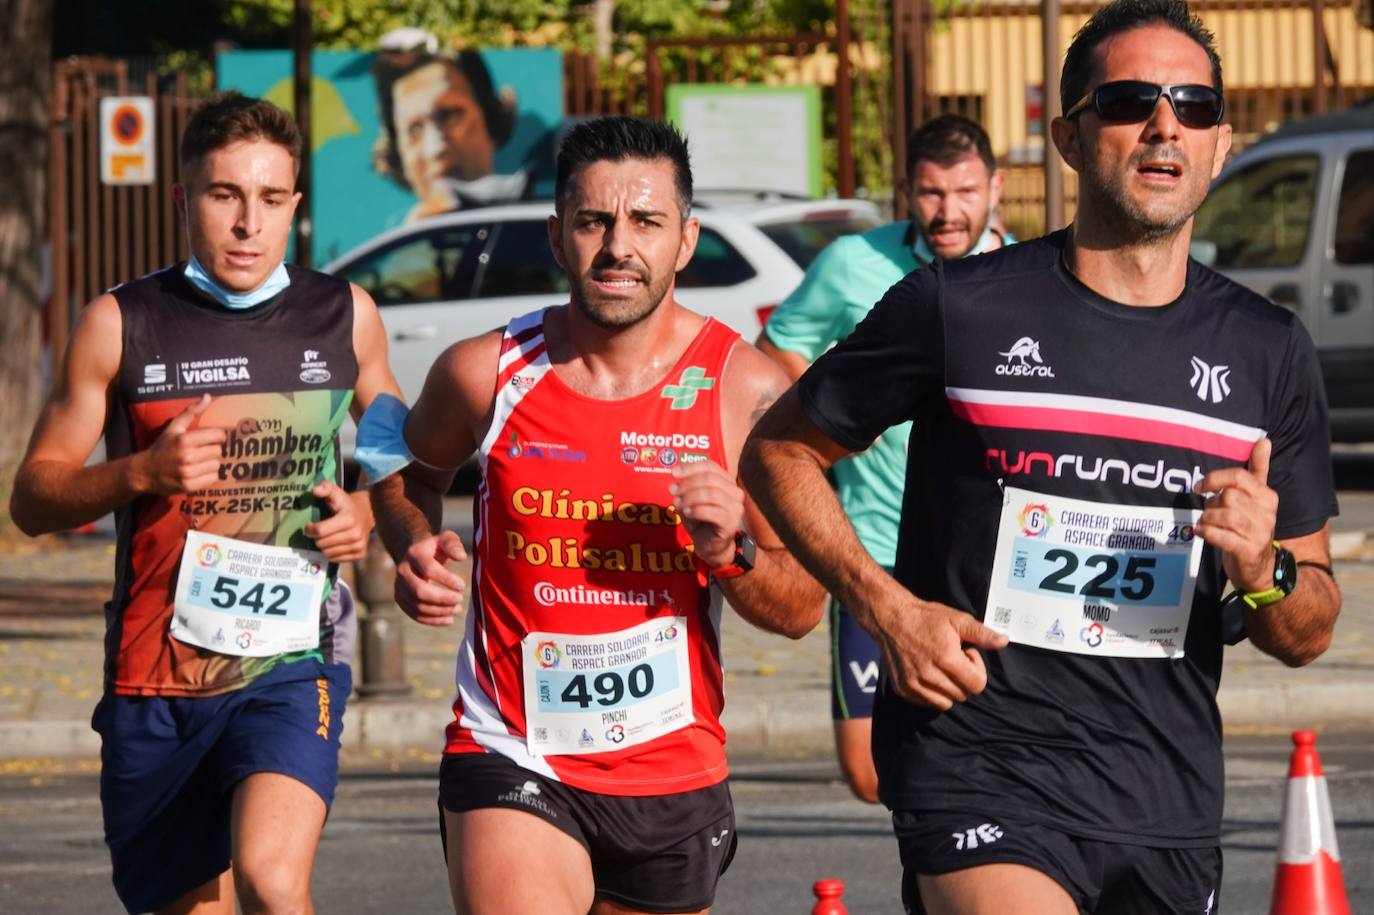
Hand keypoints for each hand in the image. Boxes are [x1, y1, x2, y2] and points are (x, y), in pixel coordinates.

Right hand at [139, 394, 226, 494]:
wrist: (145, 472)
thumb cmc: (162, 447)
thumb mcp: (174, 427)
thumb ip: (191, 412)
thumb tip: (207, 396)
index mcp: (184, 440)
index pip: (218, 436)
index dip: (218, 436)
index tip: (213, 438)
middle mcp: (187, 457)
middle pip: (218, 451)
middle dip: (212, 450)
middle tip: (202, 451)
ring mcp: (188, 473)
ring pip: (217, 465)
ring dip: (211, 463)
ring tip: (199, 462)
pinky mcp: (189, 486)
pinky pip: (213, 478)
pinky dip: (209, 475)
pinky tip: (198, 472)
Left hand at [305, 483, 370, 562]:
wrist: (367, 513)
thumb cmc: (346, 504)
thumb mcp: (336, 492)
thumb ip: (325, 488)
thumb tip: (315, 490)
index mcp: (348, 519)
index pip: (320, 531)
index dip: (310, 528)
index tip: (310, 524)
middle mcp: (355, 534)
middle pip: (322, 543)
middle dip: (317, 538)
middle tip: (319, 531)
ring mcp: (359, 545)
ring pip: (328, 553)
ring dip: (324, 546)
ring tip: (327, 537)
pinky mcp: (360, 554)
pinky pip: (336, 559)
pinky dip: (332, 553)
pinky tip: (335, 544)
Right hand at [394, 530, 467, 625]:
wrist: (416, 555)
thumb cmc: (436, 548)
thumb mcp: (446, 539)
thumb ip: (454, 545)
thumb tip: (461, 557)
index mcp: (414, 554)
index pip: (428, 569)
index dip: (446, 580)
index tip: (462, 586)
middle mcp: (402, 570)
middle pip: (419, 591)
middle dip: (442, 599)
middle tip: (460, 600)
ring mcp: (399, 586)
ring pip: (417, 605)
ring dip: (440, 611)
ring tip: (457, 609)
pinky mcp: (401, 599)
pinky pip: (415, 614)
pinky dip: (433, 620)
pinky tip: (449, 619)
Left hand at [670, 462, 744, 568]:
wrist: (710, 546)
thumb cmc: (701, 520)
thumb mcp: (691, 499)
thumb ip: (687, 486)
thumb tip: (676, 479)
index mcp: (726, 482)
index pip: (710, 466)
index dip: (690, 467)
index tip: (673, 473)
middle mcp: (735, 492)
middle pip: (710, 478)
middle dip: (687, 483)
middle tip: (672, 491)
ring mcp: (736, 508)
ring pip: (711, 494)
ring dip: (690, 498)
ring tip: (678, 504)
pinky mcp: (731, 523)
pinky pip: (713, 512)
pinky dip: (696, 510)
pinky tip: (687, 513)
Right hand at [869, 597, 1007, 710]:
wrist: (890, 617)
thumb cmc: (926, 617)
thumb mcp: (957, 619)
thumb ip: (982, 633)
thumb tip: (1004, 641)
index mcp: (946, 659)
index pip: (977, 685)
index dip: (976, 669)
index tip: (966, 653)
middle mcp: (929, 675)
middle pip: (963, 695)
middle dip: (963, 678)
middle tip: (952, 658)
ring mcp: (913, 684)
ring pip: (946, 703)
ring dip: (949, 688)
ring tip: (940, 667)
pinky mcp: (902, 689)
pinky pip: (927, 703)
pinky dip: (932, 693)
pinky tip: (928, 672)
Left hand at [1195, 438, 1278, 592]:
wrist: (1261, 567)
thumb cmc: (1251, 526)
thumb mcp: (1256, 498)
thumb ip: (1258, 470)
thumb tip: (1263, 440)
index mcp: (1267, 496)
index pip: (1240, 477)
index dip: (1216, 478)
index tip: (1200, 486)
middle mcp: (1267, 513)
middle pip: (1228, 496)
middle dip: (1212, 503)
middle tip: (1209, 511)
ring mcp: (1259, 533)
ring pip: (1224, 515)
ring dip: (1208, 518)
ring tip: (1206, 522)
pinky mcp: (1248, 551)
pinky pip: (1222, 536)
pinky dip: (1207, 532)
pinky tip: (1201, 532)